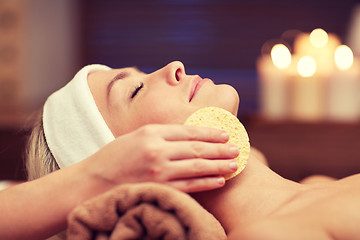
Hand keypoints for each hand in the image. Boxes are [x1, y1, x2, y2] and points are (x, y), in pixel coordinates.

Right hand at [85, 124, 238, 192]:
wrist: (89, 182)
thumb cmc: (112, 158)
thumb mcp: (135, 136)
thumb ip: (160, 135)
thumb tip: (188, 137)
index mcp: (151, 132)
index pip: (188, 131)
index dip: (210, 133)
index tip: (225, 134)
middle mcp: (157, 150)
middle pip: (197, 149)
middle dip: (220, 149)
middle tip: (238, 149)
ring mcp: (158, 172)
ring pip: (197, 167)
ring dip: (219, 166)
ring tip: (235, 164)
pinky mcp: (158, 189)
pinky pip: (188, 185)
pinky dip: (206, 183)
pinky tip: (219, 180)